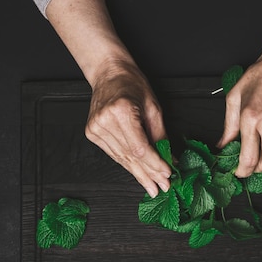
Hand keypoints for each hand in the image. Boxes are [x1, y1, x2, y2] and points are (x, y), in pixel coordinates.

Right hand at [85, 60, 171, 196]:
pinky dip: (127, 164)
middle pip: (130, 157)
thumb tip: (169, 159)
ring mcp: (95, 128)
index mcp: (122, 111)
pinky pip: (114, 154)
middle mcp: (105, 121)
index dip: (154, 164)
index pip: (140, 148)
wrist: (108, 73)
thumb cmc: (132, 84)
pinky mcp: (92, 133)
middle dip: (148, 175)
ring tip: (151, 187)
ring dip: (138, 174)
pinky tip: (138, 174)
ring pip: (121, 159)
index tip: (167, 175)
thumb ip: (160, 136)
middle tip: (161, 189)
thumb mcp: (153, 108)